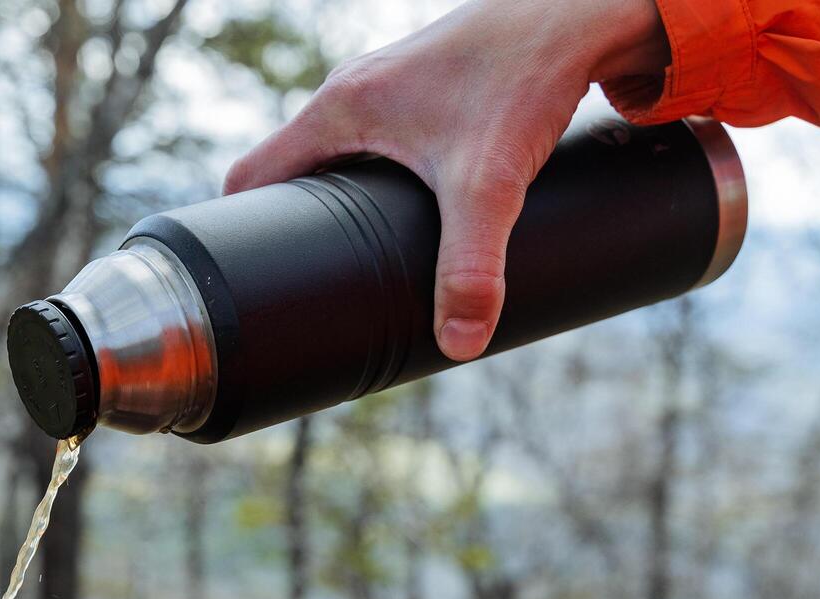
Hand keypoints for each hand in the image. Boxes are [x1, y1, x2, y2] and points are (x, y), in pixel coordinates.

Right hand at [225, 0, 669, 360]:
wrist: (580, 12)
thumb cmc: (524, 78)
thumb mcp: (490, 185)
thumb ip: (471, 268)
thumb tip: (458, 343)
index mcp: (337, 109)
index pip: (252, 177)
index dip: (239, 233)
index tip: (250, 280)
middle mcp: (351, 92)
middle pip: (291, 171)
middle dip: (291, 227)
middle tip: (307, 284)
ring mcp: (387, 86)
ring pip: (335, 155)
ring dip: (335, 202)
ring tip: (351, 258)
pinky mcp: (424, 88)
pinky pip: (373, 141)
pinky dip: (374, 179)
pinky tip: (404, 211)